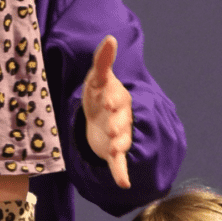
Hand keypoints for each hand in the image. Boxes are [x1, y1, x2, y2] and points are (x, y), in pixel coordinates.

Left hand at [82, 35, 132, 187]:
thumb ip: (103, 60)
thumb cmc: (98, 93)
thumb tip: (110, 37)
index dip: (113, 100)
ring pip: (122, 141)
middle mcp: (122, 117)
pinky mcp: (113, 151)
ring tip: (116, 149)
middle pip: (122, 121)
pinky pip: (119, 163)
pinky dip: (121, 172)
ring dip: (120, 145)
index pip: (118, 98)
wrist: (99, 115)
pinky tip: (124, 183)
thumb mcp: (98, 77)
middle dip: (118, 124)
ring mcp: (119, 135)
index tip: (108, 101)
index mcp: (119, 98)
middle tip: (114, 128)